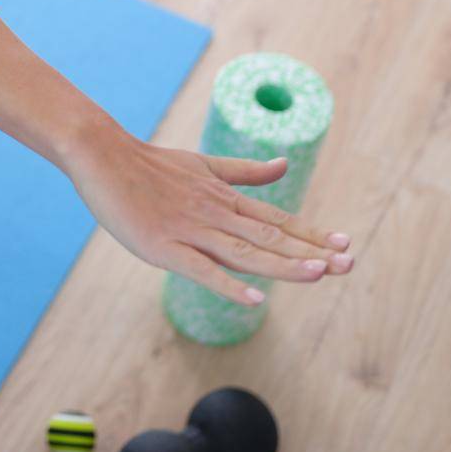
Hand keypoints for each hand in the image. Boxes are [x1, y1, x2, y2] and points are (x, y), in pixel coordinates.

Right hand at [63, 127, 353, 305]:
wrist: (102, 154)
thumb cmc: (149, 163)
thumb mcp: (203, 164)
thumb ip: (245, 171)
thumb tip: (285, 165)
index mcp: (224, 198)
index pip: (276, 220)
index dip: (311, 233)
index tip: (345, 244)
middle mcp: (214, 213)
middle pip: (268, 237)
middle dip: (309, 252)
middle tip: (348, 263)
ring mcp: (189, 230)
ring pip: (242, 251)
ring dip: (281, 264)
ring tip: (317, 274)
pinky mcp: (162, 246)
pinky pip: (199, 268)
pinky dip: (226, 283)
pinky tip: (252, 297)